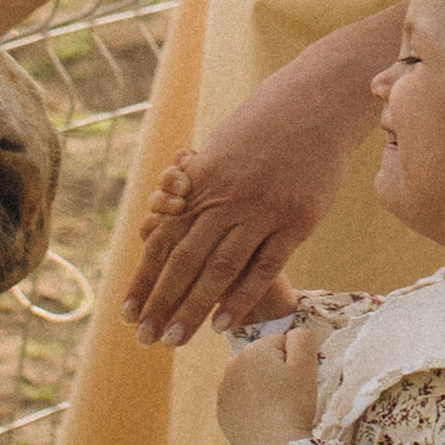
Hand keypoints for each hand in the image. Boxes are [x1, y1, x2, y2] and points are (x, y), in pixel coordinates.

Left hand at [124, 24, 388, 343]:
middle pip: (186, 261)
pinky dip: (241, 298)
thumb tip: (163, 219)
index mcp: (201, 180)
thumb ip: (196, 187)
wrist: (317, 104)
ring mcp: (263, 210)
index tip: (127, 312)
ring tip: (174, 340)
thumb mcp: (218, 148)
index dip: (145, 279)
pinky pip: (263, 267)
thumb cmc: (263, 126)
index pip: (164, 239)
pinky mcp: (297, 221)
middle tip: (145, 338)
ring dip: (194, 309)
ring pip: (220, 270)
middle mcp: (227, 198)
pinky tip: (222, 324)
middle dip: (162, 303)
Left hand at [216, 321, 320, 444]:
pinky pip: (241, 401)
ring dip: (263, 387)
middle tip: (289, 394)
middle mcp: (232, 364)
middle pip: (263, 359)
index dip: (295, 359)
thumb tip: (295, 332)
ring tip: (277, 408)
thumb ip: (303, 338)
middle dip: (276, 371)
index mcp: (253, 349)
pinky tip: (264, 419)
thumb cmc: (293, 405)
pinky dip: (251, 406)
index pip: (281, 342)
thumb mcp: (306, 366)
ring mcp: (224, 390)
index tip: (298, 379)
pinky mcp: (222, 412)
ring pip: (251, 379)